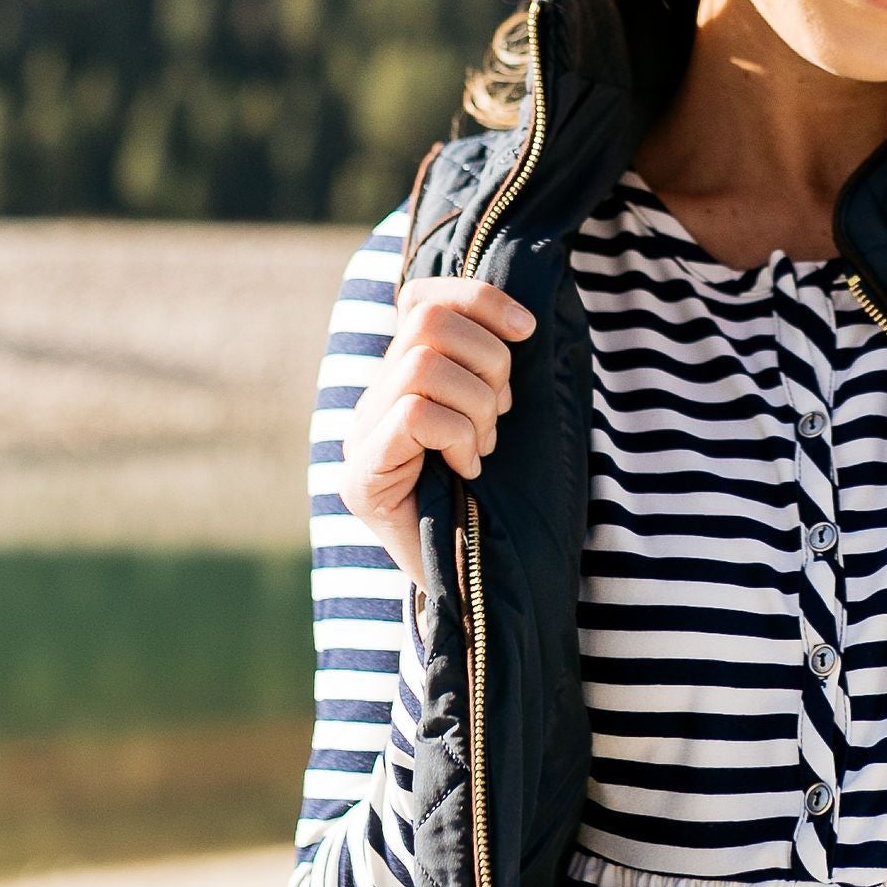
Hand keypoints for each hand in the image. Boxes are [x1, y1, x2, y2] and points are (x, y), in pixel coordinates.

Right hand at [340, 277, 535, 580]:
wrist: (473, 587)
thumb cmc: (492, 502)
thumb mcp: (498, 421)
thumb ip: (490, 371)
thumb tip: (520, 322)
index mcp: (403, 378)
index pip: (422, 299)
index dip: (477, 298)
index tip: (526, 329)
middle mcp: (372, 399)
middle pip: (428, 322)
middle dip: (488, 361)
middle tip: (502, 415)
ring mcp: (360, 436)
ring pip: (423, 365)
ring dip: (476, 405)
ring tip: (483, 447)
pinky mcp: (362, 475)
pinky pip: (415, 413)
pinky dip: (456, 435)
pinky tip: (466, 468)